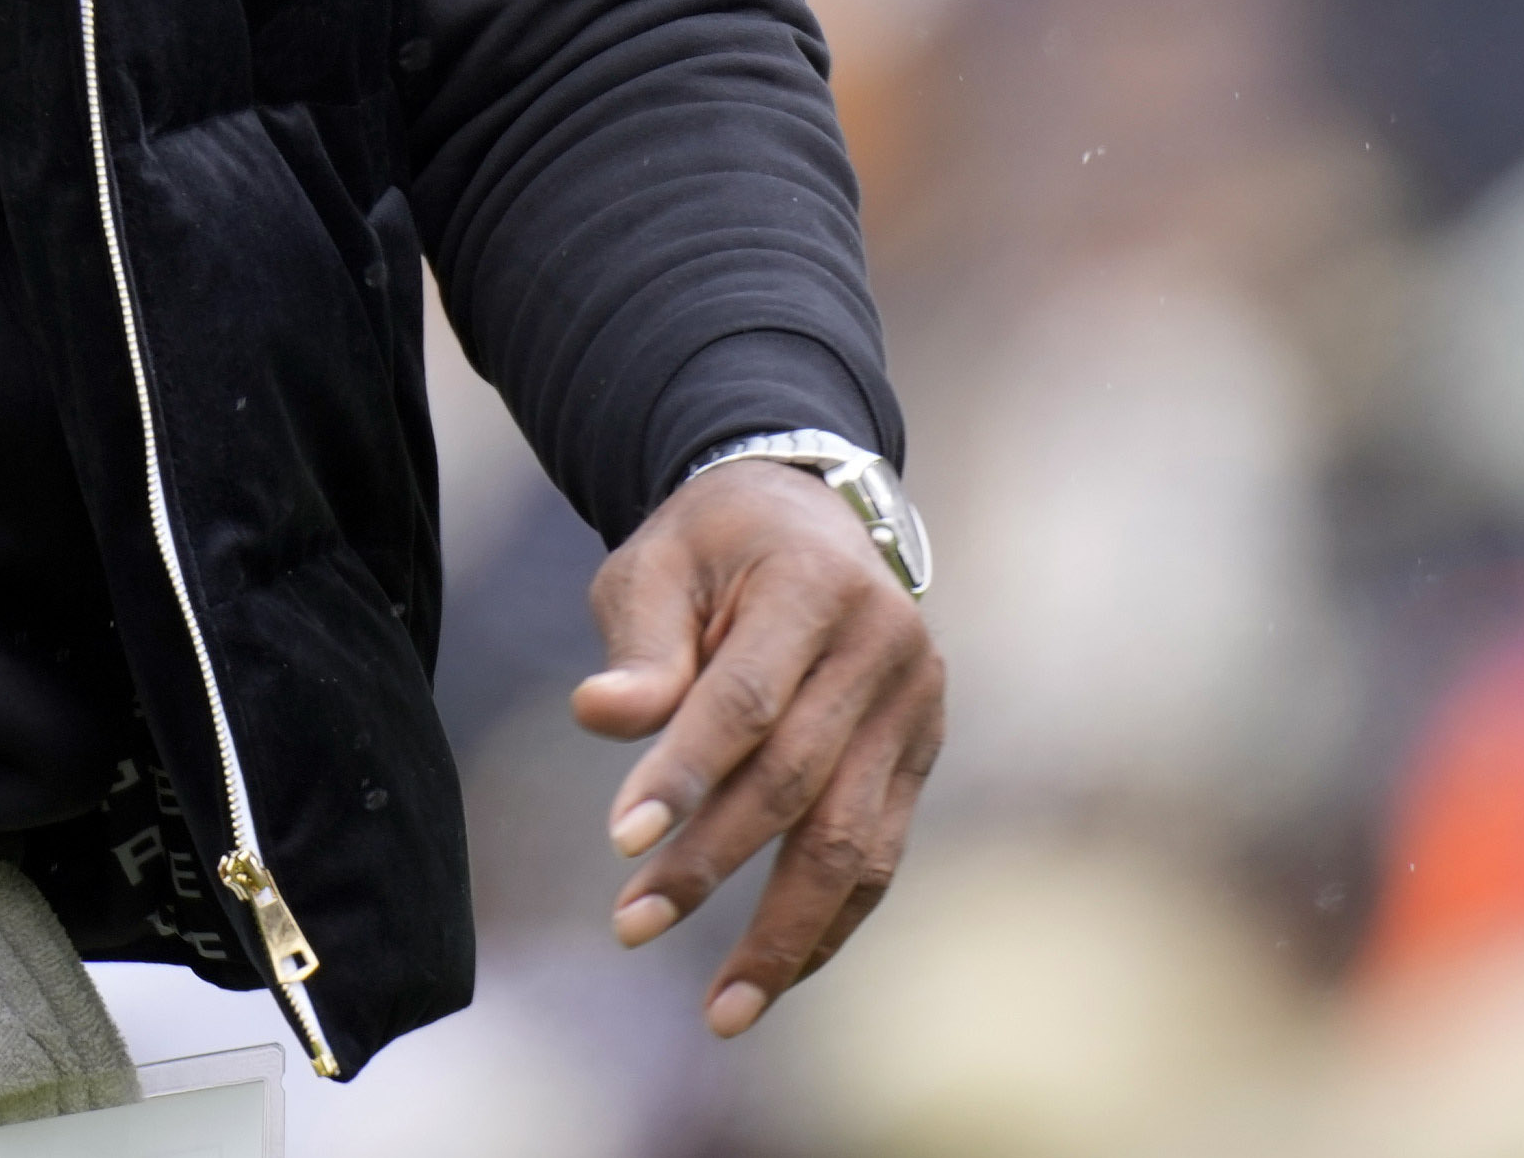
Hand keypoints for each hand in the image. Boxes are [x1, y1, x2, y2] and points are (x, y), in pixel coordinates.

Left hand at [570, 456, 946, 1036]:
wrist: (811, 516)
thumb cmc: (713, 546)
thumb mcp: (656, 563)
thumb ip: (638, 644)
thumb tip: (602, 717)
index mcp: (815, 586)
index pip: (746, 699)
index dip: (684, 773)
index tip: (619, 840)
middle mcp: (885, 648)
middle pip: (798, 781)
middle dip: (714, 864)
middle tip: (632, 923)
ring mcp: (916, 707)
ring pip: (854, 841)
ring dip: (785, 931)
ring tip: (721, 1008)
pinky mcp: (921, 755)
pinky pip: (881, 855)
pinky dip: (829, 922)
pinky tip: (775, 977)